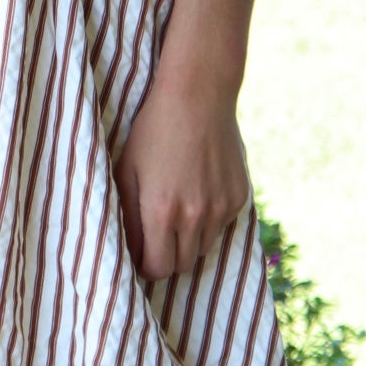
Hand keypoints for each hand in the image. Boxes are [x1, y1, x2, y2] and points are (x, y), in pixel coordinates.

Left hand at [112, 71, 251, 280]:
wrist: (197, 97)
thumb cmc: (153, 132)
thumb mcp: (126, 171)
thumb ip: (127, 217)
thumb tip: (131, 252)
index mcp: (160, 212)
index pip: (157, 268)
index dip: (146, 265)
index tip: (142, 253)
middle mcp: (194, 217)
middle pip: (182, 265)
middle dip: (167, 255)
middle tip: (158, 234)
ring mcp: (220, 209)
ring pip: (203, 248)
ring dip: (189, 240)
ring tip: (178, 207)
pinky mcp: (239, 198)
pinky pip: (221, 226)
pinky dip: (209, 219)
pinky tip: (199, 190)